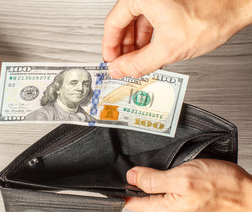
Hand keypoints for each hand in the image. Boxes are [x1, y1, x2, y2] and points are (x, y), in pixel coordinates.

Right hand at [102, 0, 251, 77]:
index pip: (113, 24)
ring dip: (136, 45)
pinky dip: (148, 38)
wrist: (237, 6)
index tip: (110, 62)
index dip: (110, 47)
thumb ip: (138, 63)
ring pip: (137, 23)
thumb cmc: (212, 15)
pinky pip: (150, 21)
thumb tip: (119, 70)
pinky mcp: (168, 3)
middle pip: (124, 23)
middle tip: (123, 65)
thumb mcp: (168, 48)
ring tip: (137, 63)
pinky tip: (151, 52)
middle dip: (124, 48)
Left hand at [125, 159, 251, 211]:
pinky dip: (176, 191)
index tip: (128, 175)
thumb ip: (153, 179)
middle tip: (163, 170)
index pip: (130, 201)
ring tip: (180, 176)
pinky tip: (188, 184)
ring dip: (164, 185)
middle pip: (144, 200)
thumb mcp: (183, 176)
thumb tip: (131, 176)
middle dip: (148, 183)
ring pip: (160, 199)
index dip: (125, 186)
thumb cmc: (225, 189)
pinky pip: (174, 202)